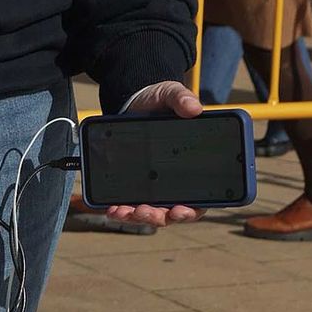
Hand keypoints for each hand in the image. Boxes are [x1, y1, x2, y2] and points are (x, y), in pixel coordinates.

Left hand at [109, 81, 202, 226]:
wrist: (134, 101)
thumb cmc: (160, 101)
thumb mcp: (171, 95)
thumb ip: (182, 99)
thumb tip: (194, 108)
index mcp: (193, 167)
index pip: (199, 199)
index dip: (191, 211)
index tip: (181, 211)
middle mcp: (175, 182)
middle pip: (171, 212)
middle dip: (158, 217)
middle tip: (146, 211)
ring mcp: (153, 185)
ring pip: (149, 212)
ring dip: (137, 216)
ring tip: (123, 211)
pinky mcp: (134, 183)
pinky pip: (130, 203)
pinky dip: (121, 210)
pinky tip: (112, 209)